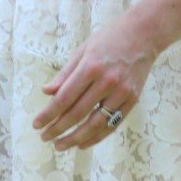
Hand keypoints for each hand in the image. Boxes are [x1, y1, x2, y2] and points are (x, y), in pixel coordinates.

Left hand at [33, 10, 158, 151]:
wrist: (144, 34)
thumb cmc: (109, 39)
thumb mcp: (83, 50)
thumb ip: (65, 73)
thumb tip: (46, 92)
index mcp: (91, 67)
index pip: (65, 97)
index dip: (49, 114)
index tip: (36, 124)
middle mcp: (106, 81)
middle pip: (78, 113)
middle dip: (58, 128)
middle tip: (44, 137)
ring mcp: (122, 92)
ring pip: (95, 124)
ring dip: (75, 138)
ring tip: (60, 145)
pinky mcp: (132, 100)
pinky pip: (112, 124)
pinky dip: (96, 137)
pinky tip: (82, 143)